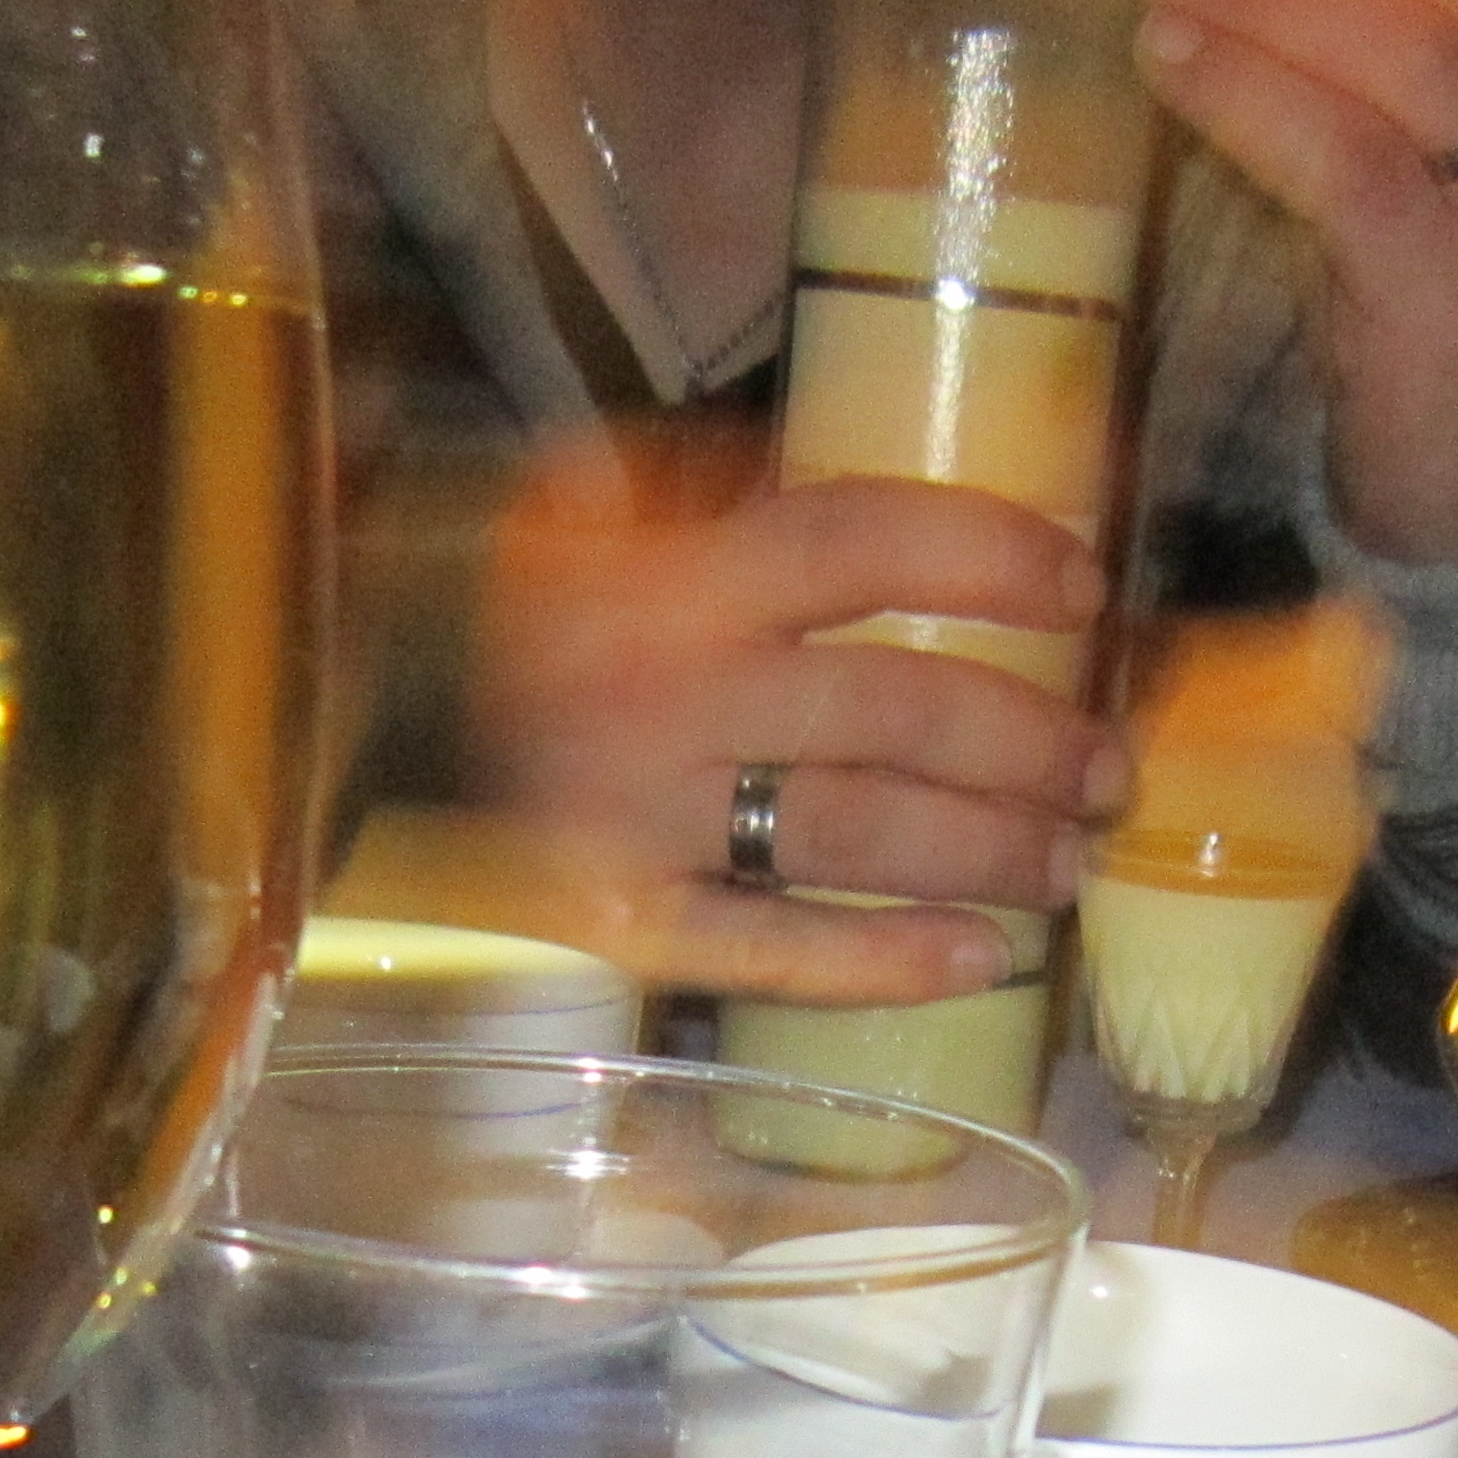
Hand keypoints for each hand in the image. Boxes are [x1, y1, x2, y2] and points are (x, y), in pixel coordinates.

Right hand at [466, 420, 1131, 1000]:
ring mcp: (639, 813)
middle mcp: (663, 690)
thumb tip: (913, 503)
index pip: (860, 541)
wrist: (352, 712)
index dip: (990, 554)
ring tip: (1068, 860)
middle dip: (1027, 740)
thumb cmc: (504, 602)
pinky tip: (979, 961)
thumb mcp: (595, 504)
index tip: (1085, 584)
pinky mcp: (616, 916)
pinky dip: (882, 961)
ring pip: (854, 832)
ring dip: (986, 850)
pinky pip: (768, 948)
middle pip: (892, 708)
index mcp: (668, 571)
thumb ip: (730, 496)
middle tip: (1105, 767)